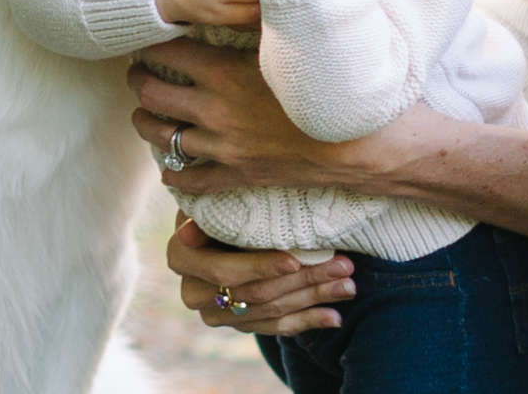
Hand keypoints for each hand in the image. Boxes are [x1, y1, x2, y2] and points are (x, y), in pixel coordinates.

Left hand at [128, 37, 371, 192]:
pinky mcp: (237, 175)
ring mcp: (223, 146)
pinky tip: (168, 168)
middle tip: (136, 73)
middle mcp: (215, 110)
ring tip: (142, 113)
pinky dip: (175, 174)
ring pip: (163, 138)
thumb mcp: (287, 41)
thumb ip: (260, 14)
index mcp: (223, 73)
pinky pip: (193, 180)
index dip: (152, 43)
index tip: (147, 38)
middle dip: (139, 81)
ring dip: (147, 123)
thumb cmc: (323, 82)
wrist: (354, 141)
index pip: (169, 52)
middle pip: (154, 95)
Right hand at [169, 212, 354, 334]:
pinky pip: (275, 328)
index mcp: (180, 257)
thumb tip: (187, 231)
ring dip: (314, 298)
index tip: (295, 260)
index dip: (259, 266)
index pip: (224, 270)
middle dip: (303, 279)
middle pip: (255, 292)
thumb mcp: (211, 200)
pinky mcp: (238, 324)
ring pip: (270, 310)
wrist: (216, 226)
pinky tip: (334, 315)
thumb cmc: (219, 202)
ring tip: (347, 284)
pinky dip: (308, 321)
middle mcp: (193, 292)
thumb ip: (208, 212)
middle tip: (341, 266)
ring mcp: (216, 313)